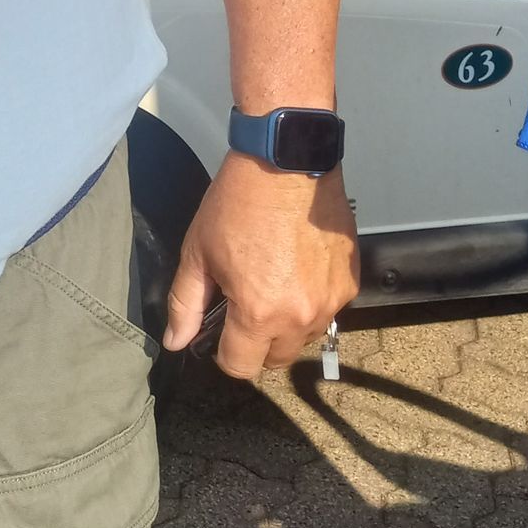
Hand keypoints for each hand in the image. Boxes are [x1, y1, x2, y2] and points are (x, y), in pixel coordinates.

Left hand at [163, 158, 359, 379]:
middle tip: (244, 304)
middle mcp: (301, 315)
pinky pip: (329, 308)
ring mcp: (332, 300)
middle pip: (277, 359)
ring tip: (273, 281)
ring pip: (305, 335)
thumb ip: (185, 304)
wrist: (286, 160)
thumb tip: (176, 342)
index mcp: (259, 313)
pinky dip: (313, 298)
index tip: (219, 331)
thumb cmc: (237, 203)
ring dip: (288, 323)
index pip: (241, 366)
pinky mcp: (351, 281)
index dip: (223, 353)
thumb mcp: (198, 251)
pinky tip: (298, 266)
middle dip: (257, 342)